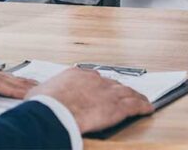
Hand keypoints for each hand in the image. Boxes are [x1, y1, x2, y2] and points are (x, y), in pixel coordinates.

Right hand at [27, 68, 152, 132]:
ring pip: (127, 93)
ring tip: (141, 99)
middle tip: (125, 94)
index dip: (100, 86)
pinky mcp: (117, 107)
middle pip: (113, 84)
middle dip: (120, 89)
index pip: (94, 79)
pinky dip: (143, 106)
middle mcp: (96, 81)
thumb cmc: (45, 104)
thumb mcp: (40, 92)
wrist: (54, 111)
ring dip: (135, 96)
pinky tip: (148, 108)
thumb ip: (46, 92)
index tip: (102, 90)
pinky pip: (135, 106)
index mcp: (78, 75)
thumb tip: (39, 96)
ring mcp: (108, 93)